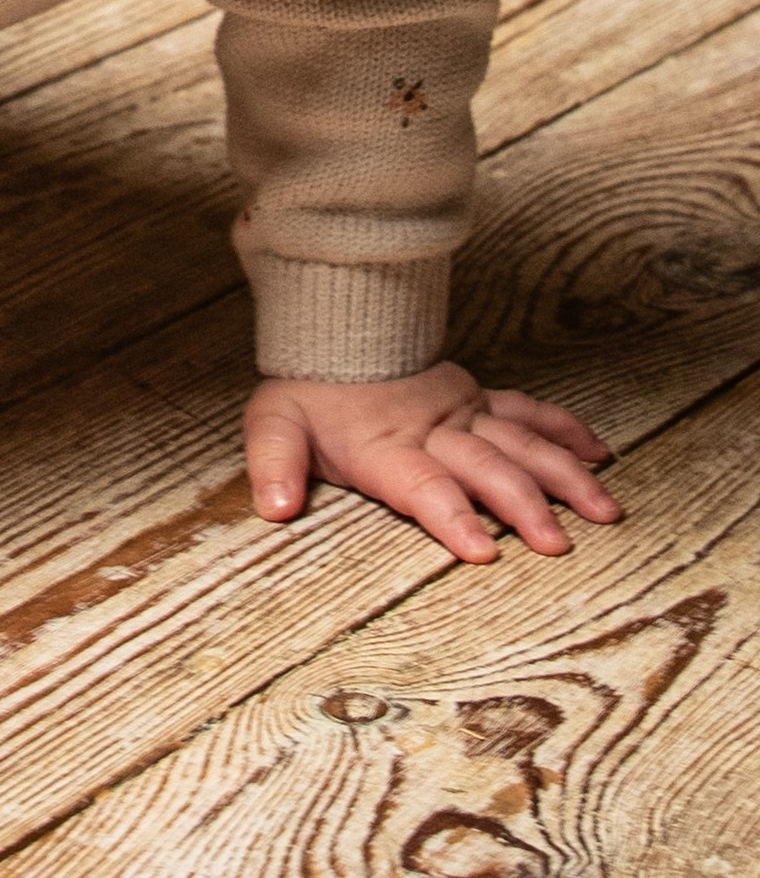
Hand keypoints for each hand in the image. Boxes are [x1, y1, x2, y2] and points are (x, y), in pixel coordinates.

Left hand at [245, 361, 618, 562]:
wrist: (335, 327)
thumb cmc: (309, 390)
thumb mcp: (274, 422)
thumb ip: (275, 463)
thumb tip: (274, 507)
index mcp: (386, 446)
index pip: (422, 485)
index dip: (451, 516)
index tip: (483, 550)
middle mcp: (434, 429)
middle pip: (485, 469)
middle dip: (522, 506)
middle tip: (557, 544)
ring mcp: (464, 410)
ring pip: (521, 442)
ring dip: (562, 475)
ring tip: (603, 509)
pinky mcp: (481, 397)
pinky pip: (529, 410)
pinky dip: (566, 430)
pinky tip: (600, 455)